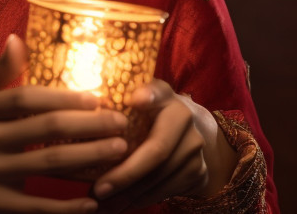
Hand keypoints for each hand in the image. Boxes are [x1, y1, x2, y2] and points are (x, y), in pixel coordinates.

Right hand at [0, 34, 130, 213]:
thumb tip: (16, 37)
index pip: (27, 97)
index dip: (64, 96)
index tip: (98, 97)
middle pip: (45, 129)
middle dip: (89, 125)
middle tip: (121, 123)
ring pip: (48, 163)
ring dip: (89, 157)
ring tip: (119, 150)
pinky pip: (38, 207)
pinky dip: (68, 207)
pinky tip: (94, 201)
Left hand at [89, 81, 238, 210]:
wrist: (190, 133)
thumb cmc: (152, 116)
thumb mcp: (143, 99)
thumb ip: (131, 96)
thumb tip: (124, 97)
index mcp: (168, 99)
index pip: (159, 93)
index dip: (150, 96)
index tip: (135, 99)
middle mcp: (187, 121)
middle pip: (157, 152)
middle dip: (125, 174)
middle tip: (98, 190)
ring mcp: (196, 149)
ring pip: (160, 178)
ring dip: (128, 195)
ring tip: (102, 205)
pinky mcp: (198, 172)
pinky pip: (166, 191)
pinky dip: (140, 201)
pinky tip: (119, 206)